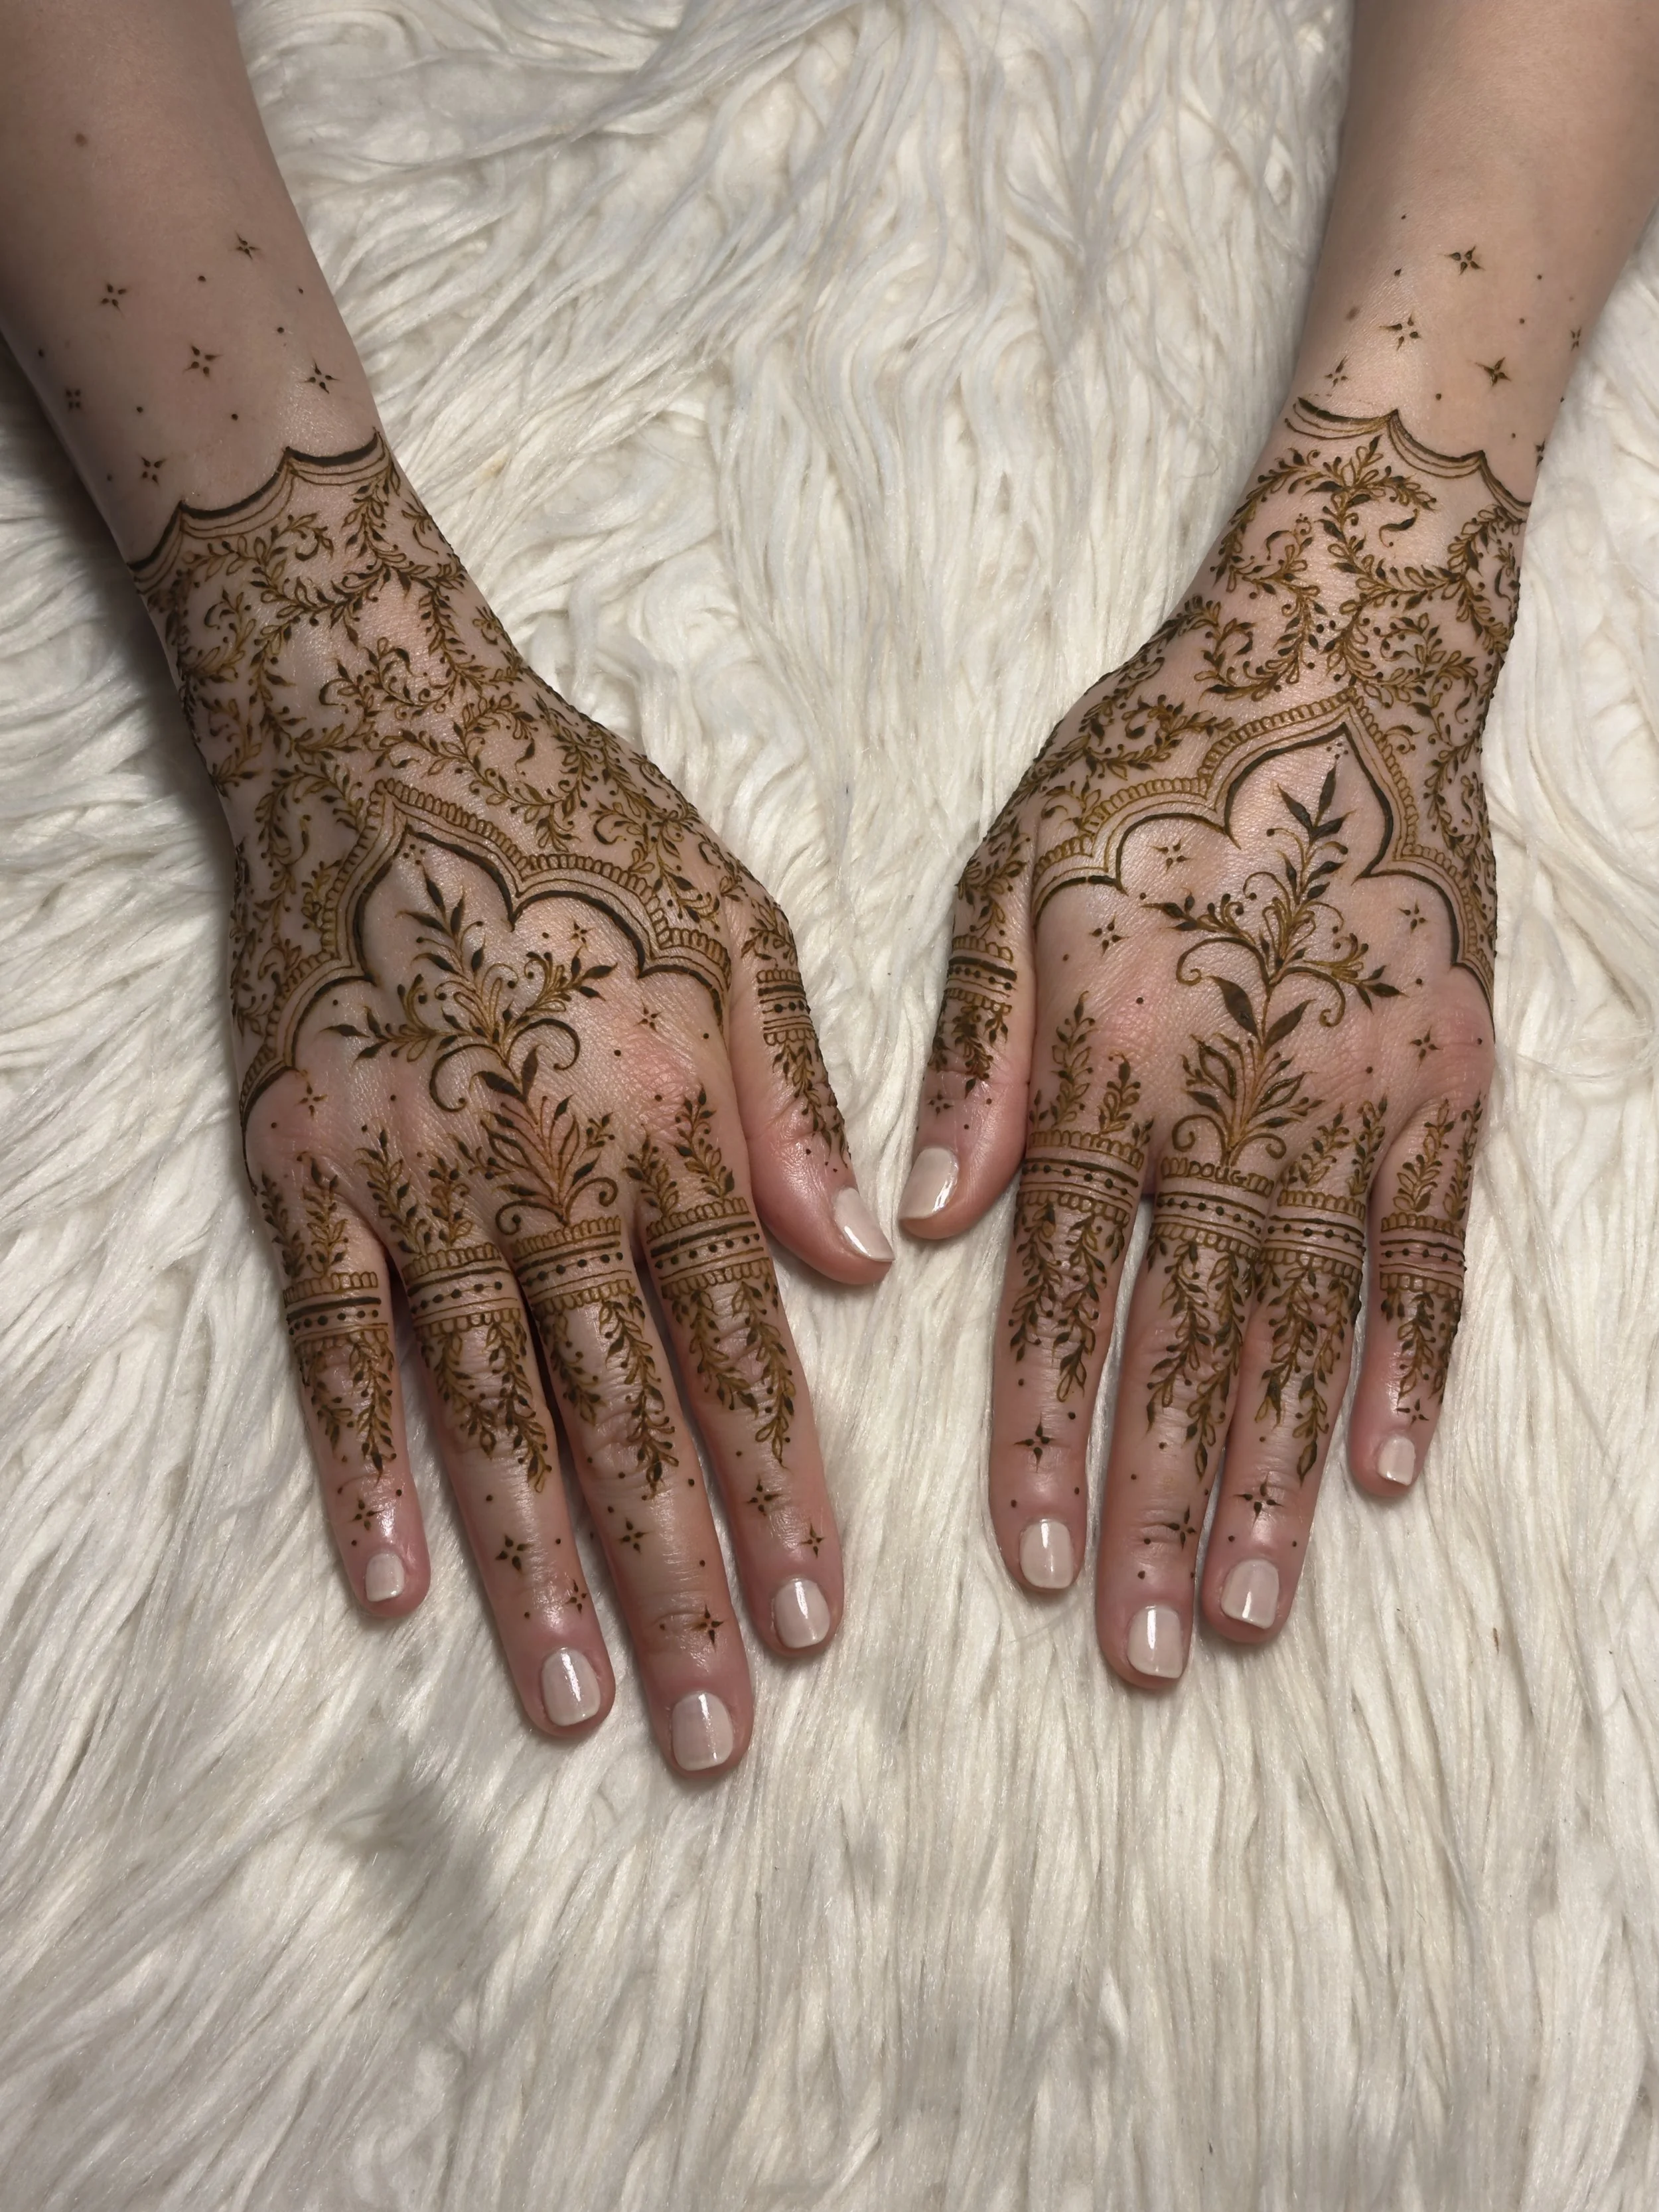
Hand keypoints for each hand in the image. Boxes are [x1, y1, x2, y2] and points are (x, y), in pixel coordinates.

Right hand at [134, 436, 890, 1770]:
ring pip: (486, 1412)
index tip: (820, 1618)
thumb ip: (793, 1106)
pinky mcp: (307, 1180)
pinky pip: (337, 1346)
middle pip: (622, 1413)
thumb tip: (857, 1261)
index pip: (738, 1348)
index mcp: (663, 1128)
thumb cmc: (580, 833)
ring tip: (576, 1703)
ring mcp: (414, 1188)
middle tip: (721, 1730)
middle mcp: (543, 1180)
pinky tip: (394, 1586)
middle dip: (680, 1581)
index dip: (783, 1492)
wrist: (382, 745)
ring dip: (537, 1567)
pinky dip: (361, 1466)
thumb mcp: (738, 933)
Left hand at [902, 401, 1522, 1683]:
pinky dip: (1414, 1363)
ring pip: (1308, 1328)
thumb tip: (926, 1219)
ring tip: (1248, 1606)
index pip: (1059, 1294)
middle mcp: (1233, 1114)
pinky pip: (1432, 1255)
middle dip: (1152, 1503)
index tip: (1020, 1557)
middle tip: (1139, 1647)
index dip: (1038, 1432)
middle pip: (1185, 1344)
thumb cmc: (1151, 777)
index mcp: (1109, 1070)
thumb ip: (975, 1058)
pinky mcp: (1444, 1090)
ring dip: (1274, 1475)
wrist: (1334, 673)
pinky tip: (1389, 1470)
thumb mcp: (1012, 881)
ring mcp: (1355, 1109)